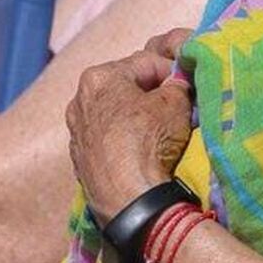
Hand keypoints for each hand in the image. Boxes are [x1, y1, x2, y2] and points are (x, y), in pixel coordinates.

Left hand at [65, 33, 195, 221]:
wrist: (130, 199)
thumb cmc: (151, 142)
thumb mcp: (176, 102)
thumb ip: (177, 83)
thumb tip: (177, 81)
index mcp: (99, 77)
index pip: (146, 62)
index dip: (172, 71)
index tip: (187, 86)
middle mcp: (79, 99)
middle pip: (125, 86)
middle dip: (150, 93)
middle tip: (175, 107)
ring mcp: (75, 131)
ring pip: (113, 112)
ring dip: (135, 116)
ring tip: (158, 131)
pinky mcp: (78, 159)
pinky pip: (106, 138)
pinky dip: (122, 139)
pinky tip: (140, 152)